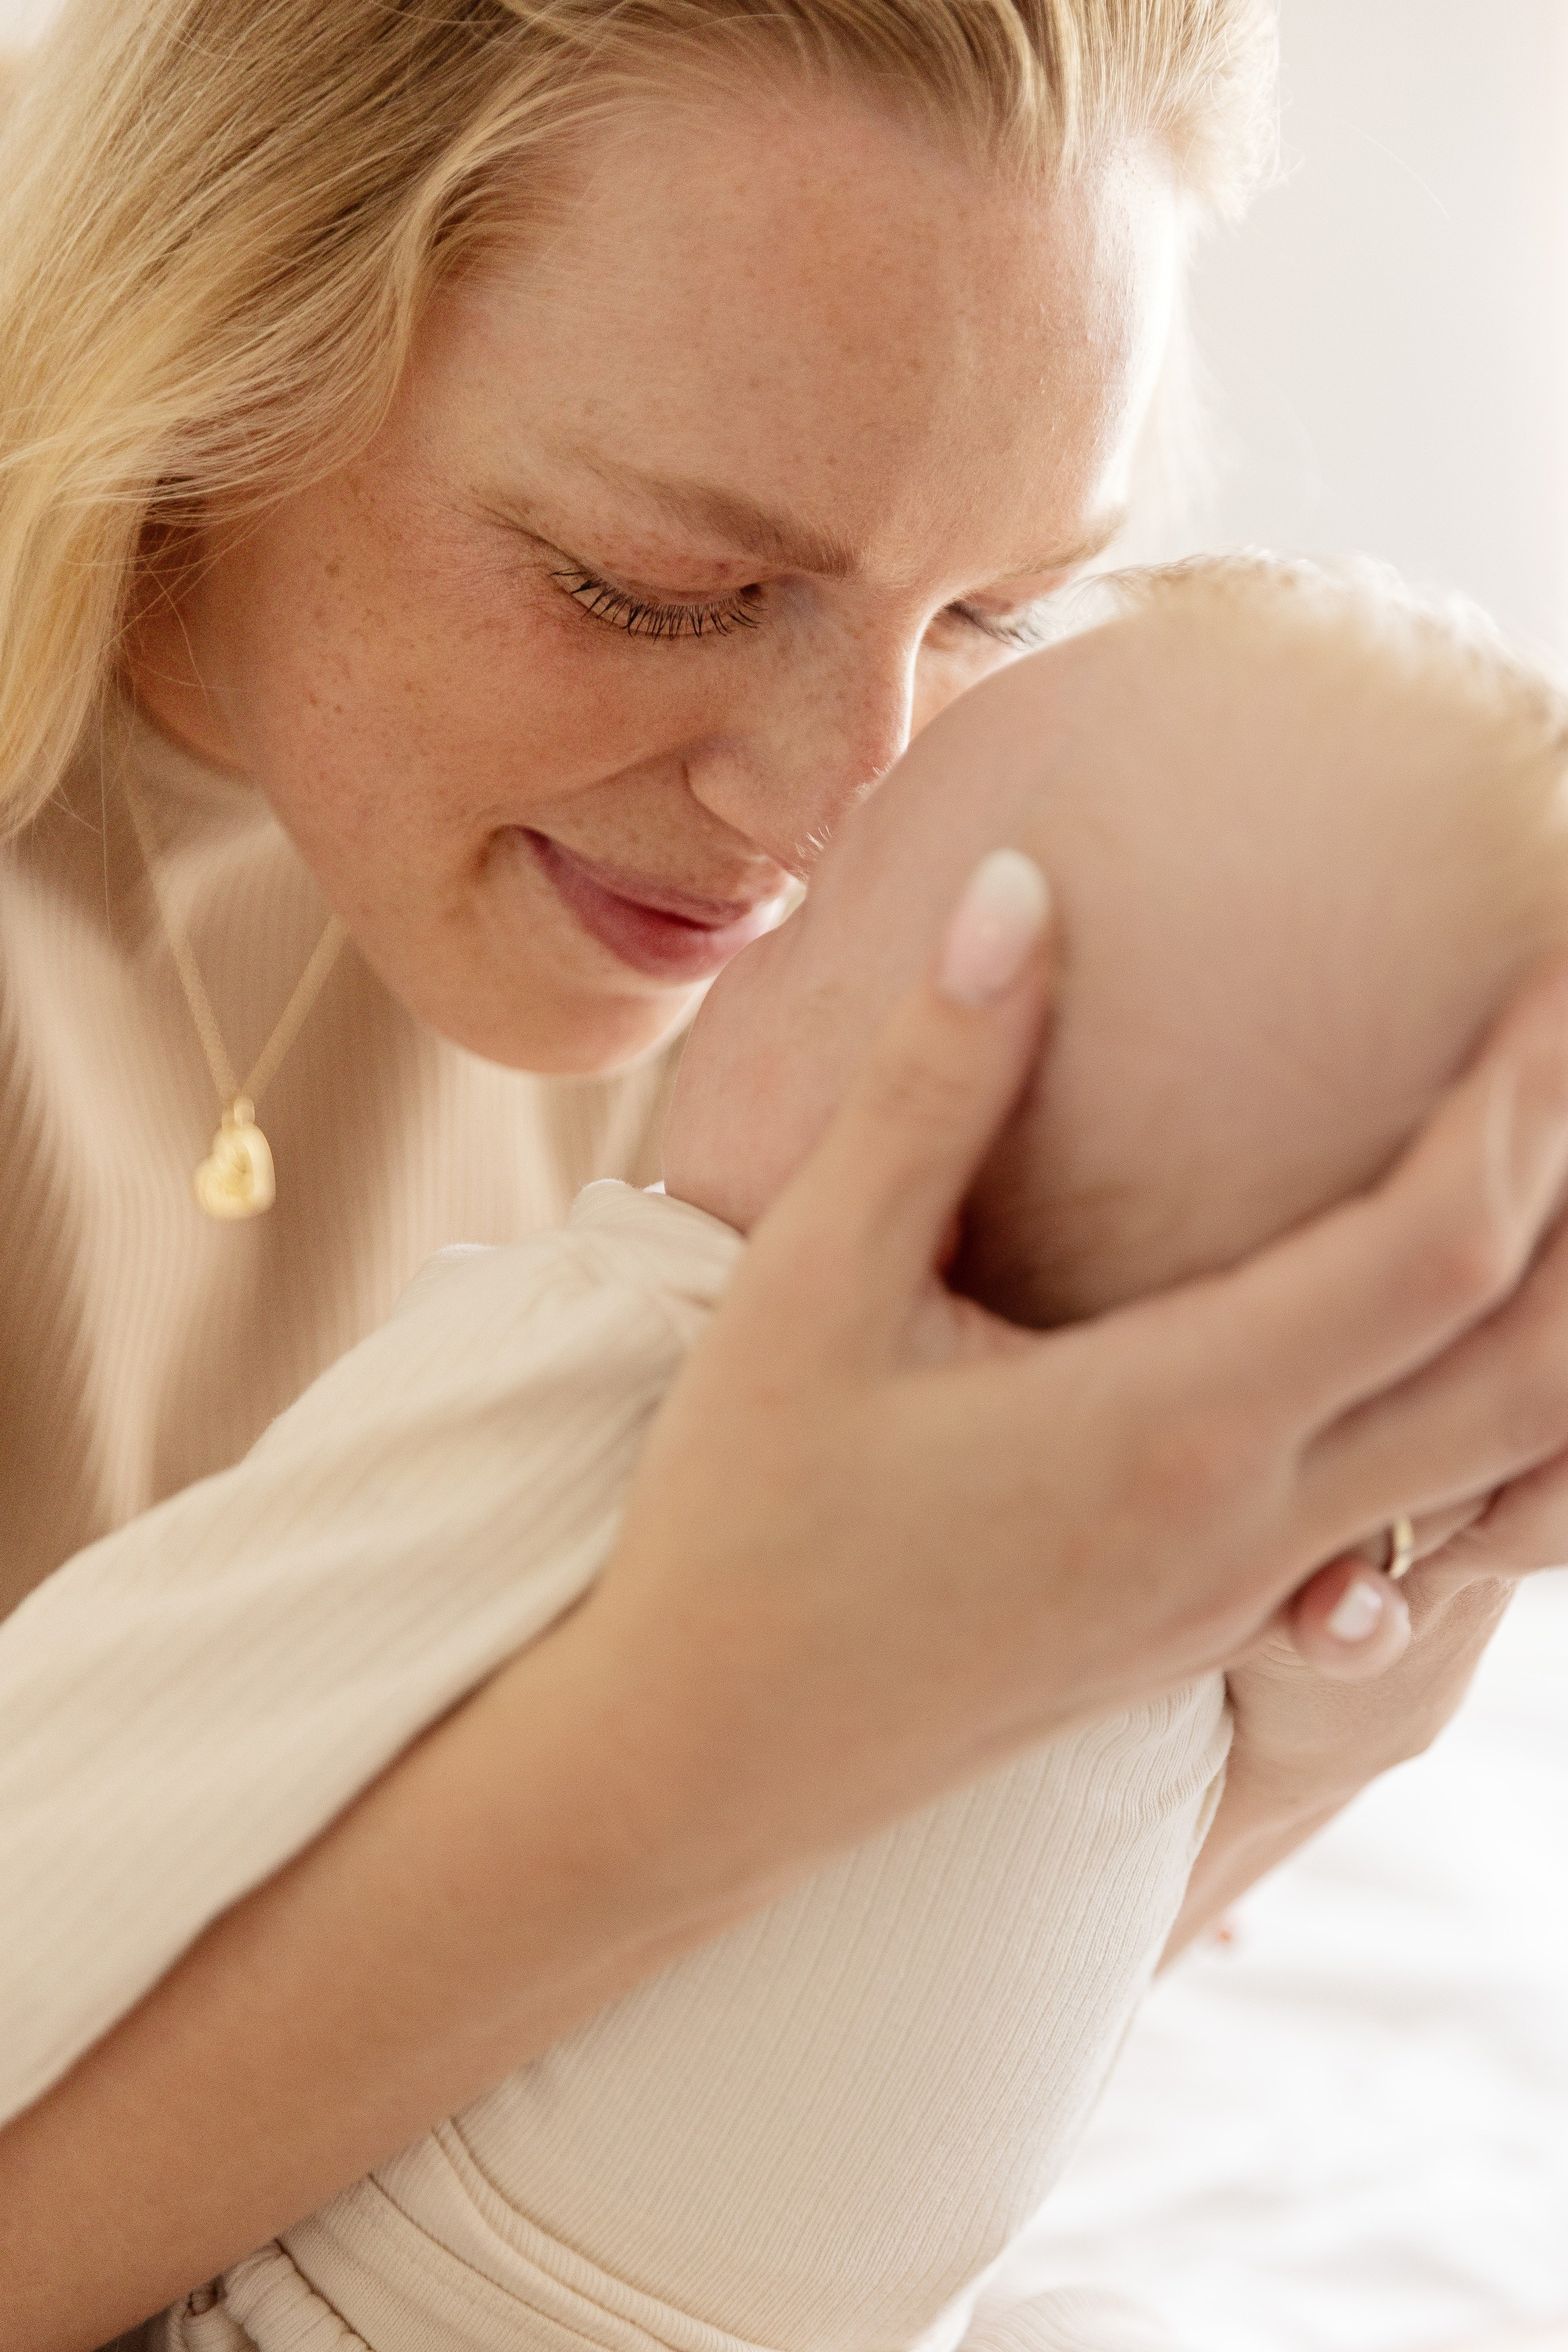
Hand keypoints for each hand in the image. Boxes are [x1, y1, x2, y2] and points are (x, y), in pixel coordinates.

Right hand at [588, 876, 1567, 1881]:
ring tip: (1561, 1170)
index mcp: (1167, 1426)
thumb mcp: (809, 1291)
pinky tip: (1452, 1328)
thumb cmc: (741, 1525)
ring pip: (1506, 1461)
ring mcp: (1250, 1592)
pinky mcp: (1224, 1624)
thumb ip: (930, 1089)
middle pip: (1533, 1368)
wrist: (708, 1763)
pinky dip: (1500, 1413)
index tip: (1556, 968)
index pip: (1433, 1251)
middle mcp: (1250, 1521)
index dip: (1527, 1098)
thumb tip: (1016, 887)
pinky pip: (1432, 1516)